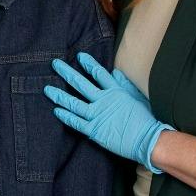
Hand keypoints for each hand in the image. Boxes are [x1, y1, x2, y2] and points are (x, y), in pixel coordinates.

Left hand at [45, 52, 171, 171]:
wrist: (148, 139)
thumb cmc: (146, 119)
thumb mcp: (138, 97)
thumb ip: (125, 84)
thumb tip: (115, 71)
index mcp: (115, 91)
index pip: (99, 73)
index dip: (88, 63)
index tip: (79, 56)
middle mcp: (104, 101)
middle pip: (81, 84)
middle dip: (66, 73)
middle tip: (55, 64)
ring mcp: (97, 115)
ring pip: (74, 103)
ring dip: (59, 95)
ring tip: (47, 89)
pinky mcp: (94, 130)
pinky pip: (76, 122)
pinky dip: (65, 116)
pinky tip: (56, 110)